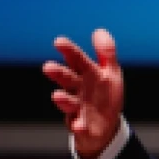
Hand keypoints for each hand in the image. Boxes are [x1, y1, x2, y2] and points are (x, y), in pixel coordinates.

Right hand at [42, 28, 123, 158]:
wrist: (105, 126)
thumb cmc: (105, 96)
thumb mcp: (110, 72)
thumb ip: (106, 53)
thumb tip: (99, 31)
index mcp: (86, 74)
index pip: (76, 59)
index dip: (68, 50)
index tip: (59, 42)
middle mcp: (78, 89)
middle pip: (68, 79)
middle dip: (59, 73)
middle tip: (48, 67)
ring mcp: (78, 108)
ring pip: (69, 103)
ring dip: (64, 100)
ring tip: (57, 96)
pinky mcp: (82, 126)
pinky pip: (80, 127)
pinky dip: (78, 127)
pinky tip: (78, 126)